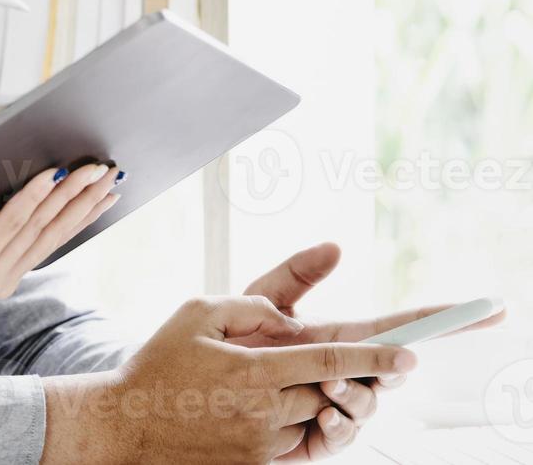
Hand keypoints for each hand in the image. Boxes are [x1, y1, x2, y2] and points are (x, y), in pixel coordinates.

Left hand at [0, 162, 123, 296]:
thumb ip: (0, 216)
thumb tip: (42, 177)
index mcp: (3, 276)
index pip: (53, 241)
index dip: (85, 215)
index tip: (111, 191)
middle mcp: (0, 283)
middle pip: (52, 232)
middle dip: (87, 200)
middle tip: (113, 172)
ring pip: (36, 226)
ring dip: (68, 194)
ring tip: (89, 168)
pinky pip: (9, 224)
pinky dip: (32, 197)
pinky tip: (49, 176)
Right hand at [61, 296, 415, 464]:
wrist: (125, 425)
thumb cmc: (158, 364)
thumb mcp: (195, 313)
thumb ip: (251, 305)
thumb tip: (292, 318)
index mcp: (254, 369)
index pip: (332, 360)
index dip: (377, 358)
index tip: (411, 356)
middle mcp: (265, 410)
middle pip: (329, 393)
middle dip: (333, 379)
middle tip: (314, 367)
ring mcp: (261, 444)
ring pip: (313, 421)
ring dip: (305, 404)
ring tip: (265, 390)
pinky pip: (293, 446)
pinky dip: (288, 428)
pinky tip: (256, 414)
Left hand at [230, 242, 507, 460]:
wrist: (195, 381)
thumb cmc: (231, 339)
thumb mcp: (260, 297)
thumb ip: (296, 272)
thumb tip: (335, 246)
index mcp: (342, 339)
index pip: (401, 329)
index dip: (443, 320)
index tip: (488, 309)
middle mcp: (348, 373)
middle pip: (394, 371)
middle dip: (393, 367)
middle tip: (381, 363)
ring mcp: (337, 406)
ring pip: (369, 404)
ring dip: (355, 394)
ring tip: (328, 385)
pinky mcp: (316, 438)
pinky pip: (341, 436)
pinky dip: (338, 424)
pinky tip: (323, 414)